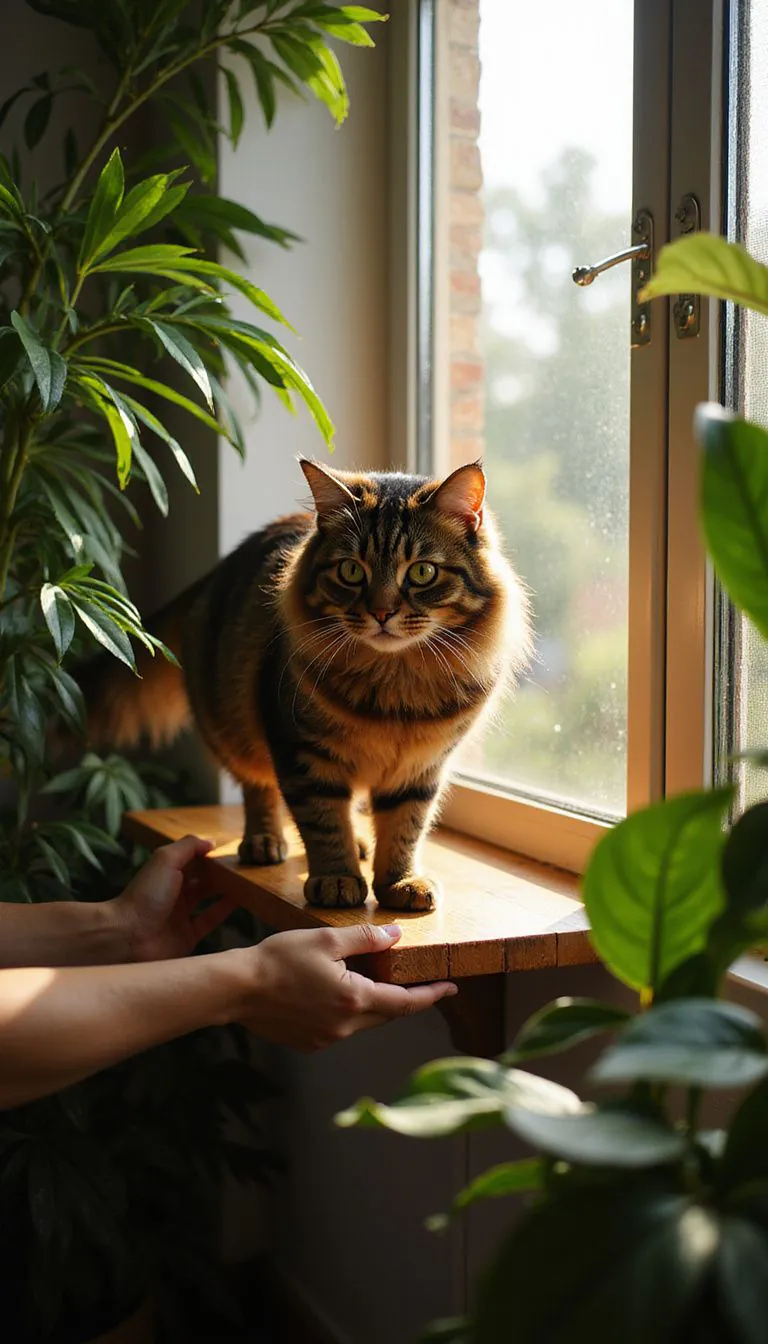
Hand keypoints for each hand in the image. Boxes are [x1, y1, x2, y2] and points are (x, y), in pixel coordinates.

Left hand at [112, 835, 235, 961]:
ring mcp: (181, 915)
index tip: (231, 848)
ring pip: (208, 897)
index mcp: (166, 872)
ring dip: (225, 889)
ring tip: (247, 879)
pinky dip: (224, 910)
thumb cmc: (146, 895)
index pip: (191, 858)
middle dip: (220, 871)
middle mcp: (174, 892)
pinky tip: (240, 900)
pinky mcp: (188, 935)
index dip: (209, 852)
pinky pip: (210, 920)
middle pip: (201, 877)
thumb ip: (189, 847)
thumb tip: (211, 841)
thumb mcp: (165, 860)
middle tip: (244, 864)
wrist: (129, 936)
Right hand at [233, 923, 457, 1050]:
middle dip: (405, 999)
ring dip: (373, 1003)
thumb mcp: (326, 938)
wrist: (236, 989)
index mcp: (354, 1000)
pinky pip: (340, 1028)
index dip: (431, 995)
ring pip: (363, 1022)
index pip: (405, 1003)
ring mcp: (326, 1039)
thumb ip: (366, 939)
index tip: (452, 988)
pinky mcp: (309, 1043)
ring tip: (369, 978)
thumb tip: (396, 936)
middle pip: (387, 1014)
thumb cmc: (278, 959)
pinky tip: (335, 992)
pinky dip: (348, 1011)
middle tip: (419, 981)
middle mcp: (344, 1027)